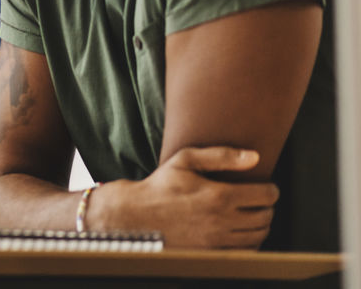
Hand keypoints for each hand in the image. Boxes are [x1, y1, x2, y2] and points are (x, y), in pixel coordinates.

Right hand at [91, 147, 278, 248]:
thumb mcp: (185, 160)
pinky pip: (245, 252)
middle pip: (266, 216)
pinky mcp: (212, 252)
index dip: (271, 190)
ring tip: (252, 216)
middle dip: (267, 207)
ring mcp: (218, 239)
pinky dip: (251, 243)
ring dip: (262, 225)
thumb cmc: (161, 185)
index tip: (266, 187)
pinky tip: (242, 233)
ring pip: (259, 235)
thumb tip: (255, 157)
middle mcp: (222, 220)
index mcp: (219, 195)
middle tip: (259, 201)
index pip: (266, 195)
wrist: (138, 216)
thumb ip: (221, 156)